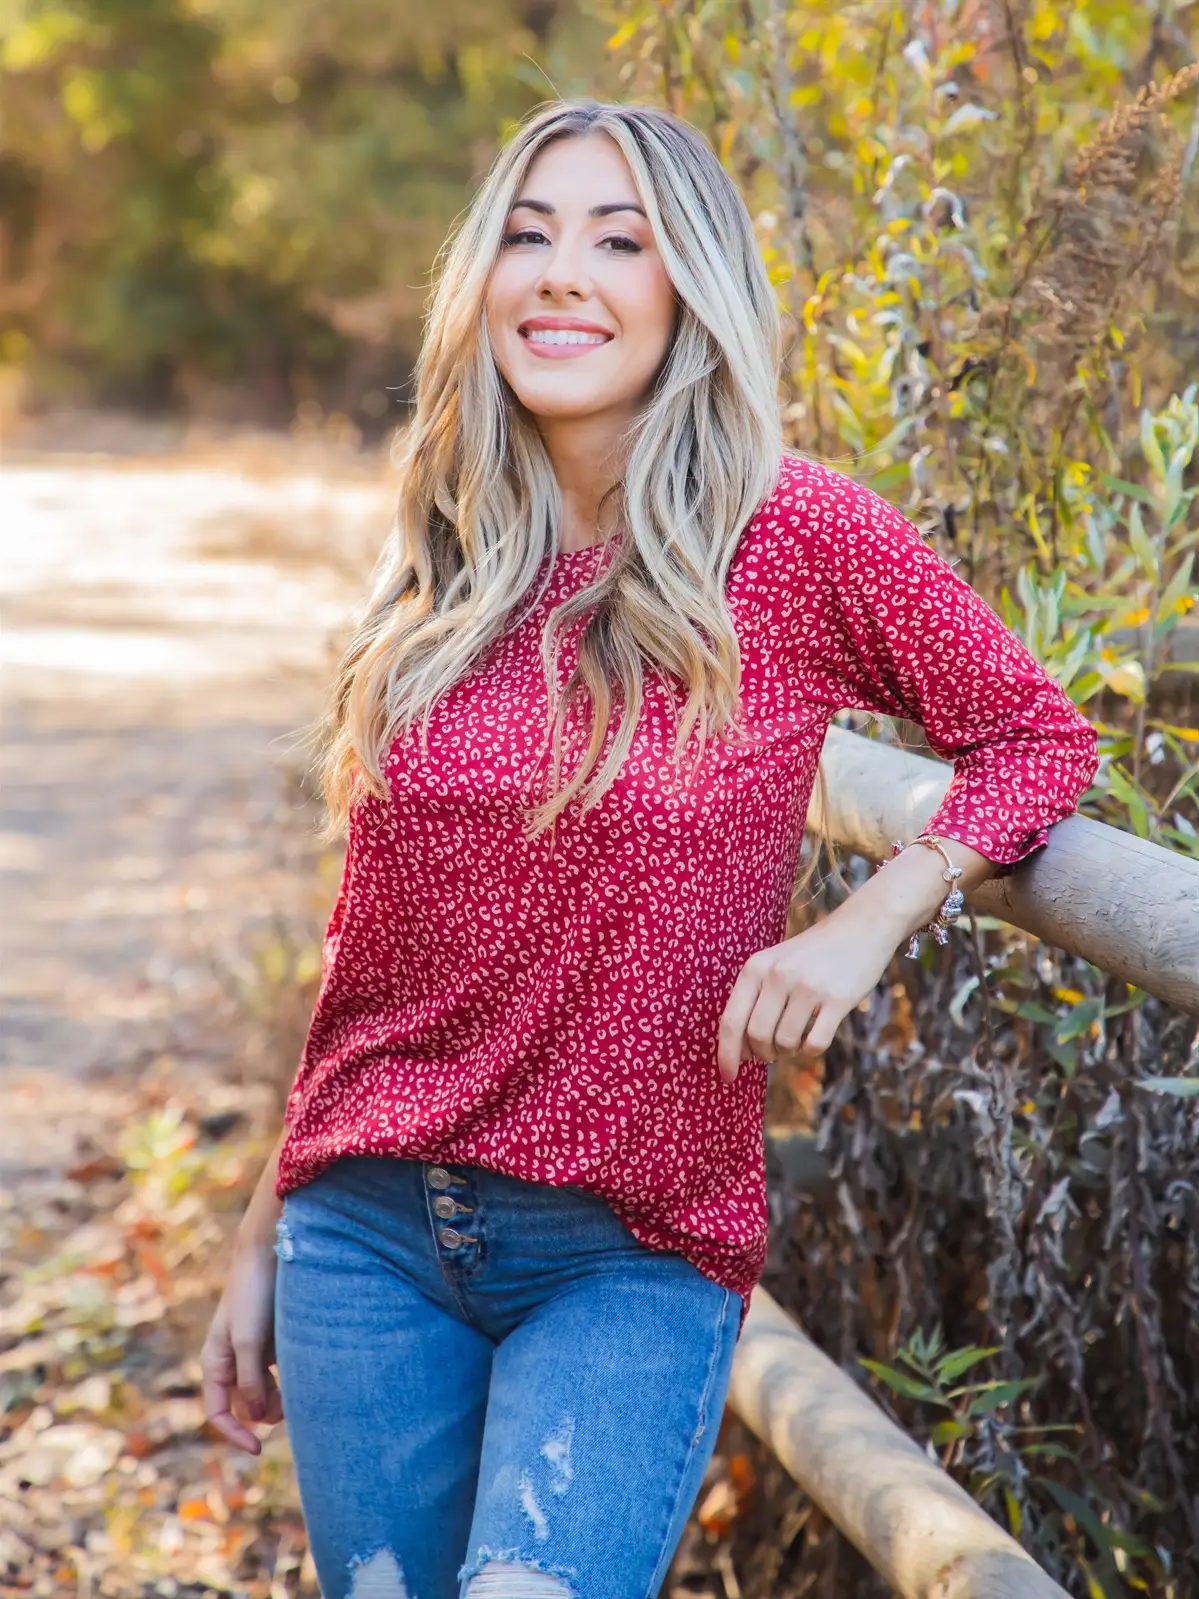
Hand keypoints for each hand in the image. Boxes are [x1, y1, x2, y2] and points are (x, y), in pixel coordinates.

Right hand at [200, 1243, 283, 1453]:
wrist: (270, 1253)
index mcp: (215, 1363)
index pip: (218, 1413)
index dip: (236, 1435)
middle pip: (246, 1405)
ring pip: (265, 1392)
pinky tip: (303, 1377)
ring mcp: (254, 1352)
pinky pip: (280, 1374)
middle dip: (264, 1412)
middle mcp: (232, 1361)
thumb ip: (250, 1380)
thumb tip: (254, 1418)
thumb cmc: (253, 1295)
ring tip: (297, 1388)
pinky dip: (289, 1382)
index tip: (259, 1449)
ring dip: (280, 1398)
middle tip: (288, 1403)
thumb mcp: (249, 1341)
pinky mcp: (275, 1342)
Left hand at [716, 908, 895, 1083]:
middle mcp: (778, 975)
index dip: (726, 1055)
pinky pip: (815, 1044)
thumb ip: (754, 1000)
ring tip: (794, 1042)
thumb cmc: (812, 954)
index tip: (727, 1077)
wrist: (860, 928)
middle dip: (762, 1054)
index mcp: (755, 968)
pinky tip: (813, 1039)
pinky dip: (810, 1050)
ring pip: (785, 1043)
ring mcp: (808, 987)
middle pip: (757, 1036)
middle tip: (772, 1052)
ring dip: (788, 1052)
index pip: (731, 1021)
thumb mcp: (774, 964)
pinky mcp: (837, 999)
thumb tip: (740, 1051)